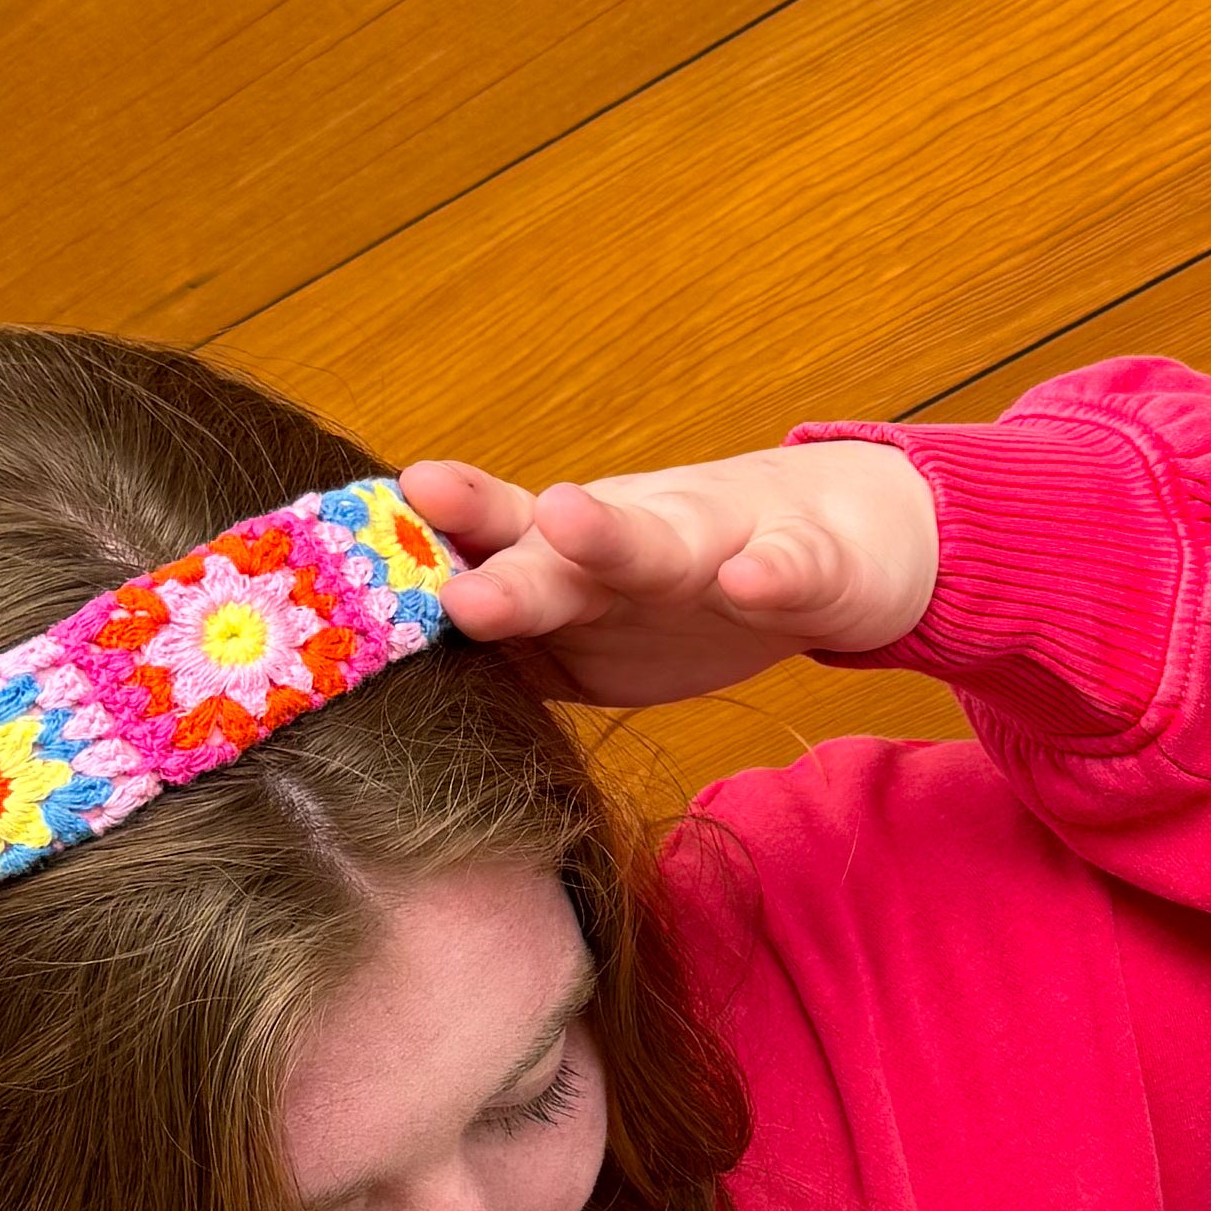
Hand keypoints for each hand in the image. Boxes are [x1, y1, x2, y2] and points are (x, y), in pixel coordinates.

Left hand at [402, 442, 939, 709]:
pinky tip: (752, 581)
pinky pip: (789, 573)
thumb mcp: (598, 610)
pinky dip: (773, 576)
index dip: (437, 556)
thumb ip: (514, 635)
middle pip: (559, 558)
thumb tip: (397, 690)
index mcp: (579, 565)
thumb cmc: (695, 578)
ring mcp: (721, 549)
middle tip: (458, 591)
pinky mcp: (807, 567)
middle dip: (509, 571)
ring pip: (661, 547)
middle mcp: (636, 543)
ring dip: (614, 537)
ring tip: (571, 520)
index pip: (495, 550)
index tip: (367, 552)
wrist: (844, 541)